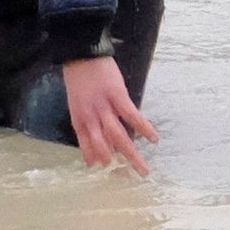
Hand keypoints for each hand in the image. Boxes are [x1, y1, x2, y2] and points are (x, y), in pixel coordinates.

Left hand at [63, 55, 158, 172]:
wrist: (81, 54)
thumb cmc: (79, 77)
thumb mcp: (76, 102)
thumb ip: (85, 121)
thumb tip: (94, 135)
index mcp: (80, 119)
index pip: (88, 145)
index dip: (95, 158)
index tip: (103, 170)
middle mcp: (90, 117)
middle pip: (104, 146)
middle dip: (117, 163)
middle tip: (130, 175)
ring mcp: (104, 107)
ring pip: (118, 136)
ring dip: (131, 153)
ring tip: (143, 168)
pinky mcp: (117, 95)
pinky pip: (131, 115)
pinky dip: (143, 127)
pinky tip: (153, 138)